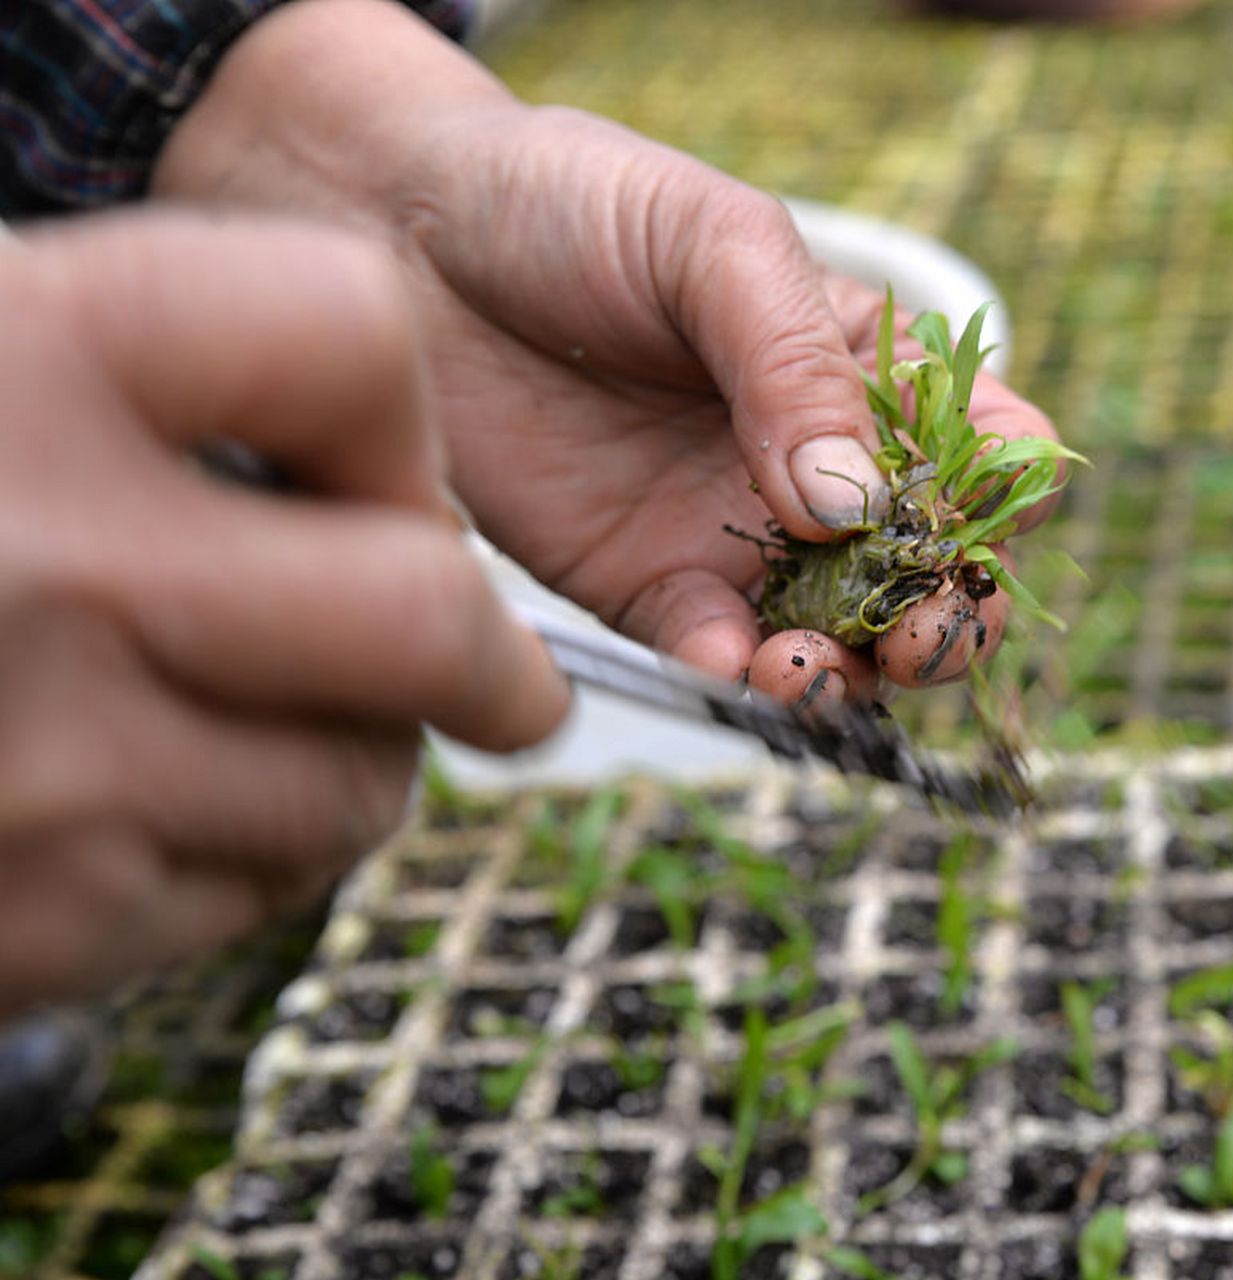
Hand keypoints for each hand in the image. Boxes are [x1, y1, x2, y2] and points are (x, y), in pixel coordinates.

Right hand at [0, 212, 568, 1016]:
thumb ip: (142, 379)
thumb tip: (392, 494)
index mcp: (12, 361)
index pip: (356, 336)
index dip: (394, 413)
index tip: (375, 469)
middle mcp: (39, 558)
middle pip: (427, 612)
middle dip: (488, 655)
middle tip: (498, 674)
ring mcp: (40, 762)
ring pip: (362, 782)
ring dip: (359, 761)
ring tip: (268, 728)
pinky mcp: (32, 925)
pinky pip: (254, 892)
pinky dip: (244, 856)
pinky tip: (148, 806)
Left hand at [154, 0, 1062, 709]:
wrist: (400, 234)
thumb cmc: (576, 205)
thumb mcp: (715, 245)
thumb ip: (796, 366)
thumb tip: (855, 505)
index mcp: (864, 373)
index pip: (984, 456)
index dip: (999, 510)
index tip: (968, 534)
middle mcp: (816, 466)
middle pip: (926, 573)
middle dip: (942, 623)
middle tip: (913, 638)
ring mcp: (735, 534)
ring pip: (834, 637)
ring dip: (844, 672)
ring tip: (805, 666)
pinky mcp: (644, 585)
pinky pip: (714, 654)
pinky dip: (736, 677)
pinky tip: (729, 662)